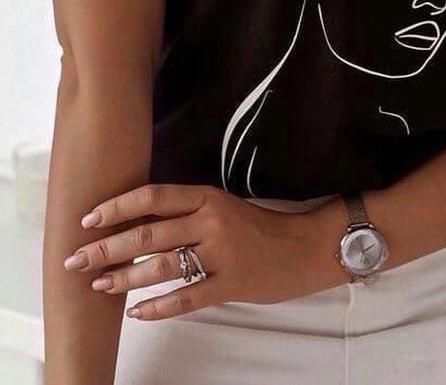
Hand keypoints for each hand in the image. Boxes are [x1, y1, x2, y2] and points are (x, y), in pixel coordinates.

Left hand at [63, 183, 346, 319]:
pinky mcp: (231, 284)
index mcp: (208, 197)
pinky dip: (157, 307)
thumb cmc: (259, 226)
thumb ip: (186, 212)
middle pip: (149, 234)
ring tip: (99, 285)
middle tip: (77, 259)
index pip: (153, 197)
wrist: (305, 247)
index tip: (89, 219)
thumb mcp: (222, 206)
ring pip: (161, 268)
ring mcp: (221, 254)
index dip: (118, 207)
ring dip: (124, 278)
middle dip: (107, 248)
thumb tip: (136, 223)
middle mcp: (211, 221)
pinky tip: (136, 313)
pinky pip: (185, 298)